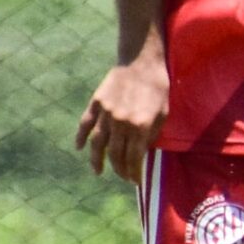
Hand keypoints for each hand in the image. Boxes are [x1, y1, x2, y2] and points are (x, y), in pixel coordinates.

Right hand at [76, 56, 168, 182]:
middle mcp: (121, 122)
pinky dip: (80, 137)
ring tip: (98, 172)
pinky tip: (79, 148)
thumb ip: (152, 134)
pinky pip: (85, 124)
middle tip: (123, 177)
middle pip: (115, 154)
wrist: (142, 62)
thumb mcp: (164, 113)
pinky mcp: (96, 103)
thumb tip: (141, 153)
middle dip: (119, 170)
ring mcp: (106, 112)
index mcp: (141, 126)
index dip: (134, 172)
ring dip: (96, 160)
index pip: (134, 157)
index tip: (135, 181)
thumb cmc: (158, 88)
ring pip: (97, 143)